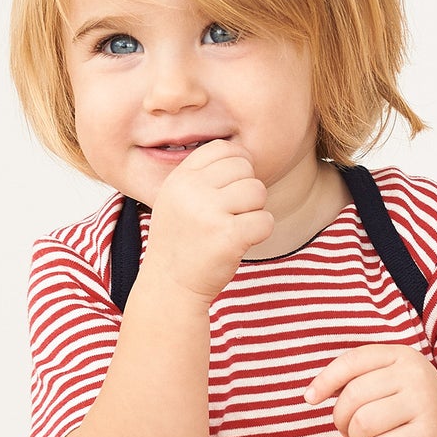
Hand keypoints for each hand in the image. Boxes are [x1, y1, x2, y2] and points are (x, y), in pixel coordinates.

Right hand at [143, 140, 273, 303]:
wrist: (170, 287)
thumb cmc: (180, 243)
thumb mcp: (176, 200)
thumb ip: (202, 176)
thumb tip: (243, 155)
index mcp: (180, 178)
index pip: (223, 149)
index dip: (238, 164)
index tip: (233, 188)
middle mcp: (192, 191)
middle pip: (245, 169)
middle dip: (247, 191)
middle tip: (232, 215)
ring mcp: (209, 213)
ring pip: (258, 192)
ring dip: (254, 212)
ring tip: (233, 229)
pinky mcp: (229, 237)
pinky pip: (266, 221)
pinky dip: (259, 232)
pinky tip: (240, 243)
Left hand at [305, 344, 436, 436]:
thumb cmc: (412, 407)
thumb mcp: (391, 381)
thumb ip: (358, 379)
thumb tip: (312, 394)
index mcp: (401, 355)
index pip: (352, 362)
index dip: (325, 381)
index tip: (310, 399)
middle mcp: (415, 375)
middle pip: (352, 398)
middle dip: (342, 419)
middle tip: (350, 430)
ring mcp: (424, 403)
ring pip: (363, 424)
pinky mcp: (429, 435)